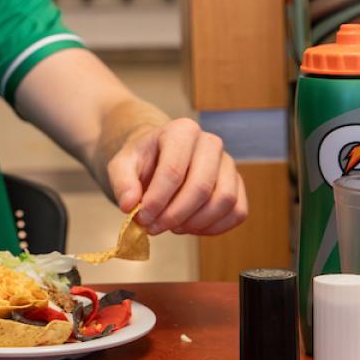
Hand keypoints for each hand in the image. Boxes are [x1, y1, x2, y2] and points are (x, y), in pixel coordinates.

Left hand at [107, 117, 247, 235]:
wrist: (160, 158)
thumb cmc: (143, 161)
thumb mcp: (122, 165)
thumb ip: (122, 182)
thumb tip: (130, 205)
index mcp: (181, 130)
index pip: (173, 170)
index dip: (157, 200)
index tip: (142, 218)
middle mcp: (210, 143)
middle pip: (201, 187)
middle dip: (175, 215)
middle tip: (154, 227)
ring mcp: (228, 163)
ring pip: (224, 200)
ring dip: (196, 223)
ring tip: (171, 227)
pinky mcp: (238, 184)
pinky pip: (237, 211)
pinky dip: (214, 228)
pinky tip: (190, 228)